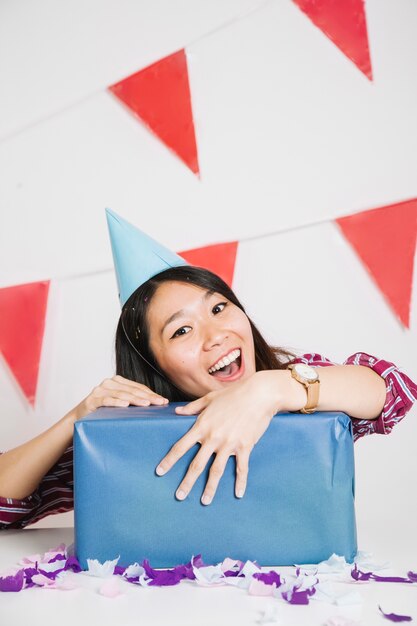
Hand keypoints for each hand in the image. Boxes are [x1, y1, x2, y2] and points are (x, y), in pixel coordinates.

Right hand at [72, 375, 167, 420]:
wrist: (80, 418)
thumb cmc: (103, 411)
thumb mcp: (119, 403)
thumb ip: (132, 400)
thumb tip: (154, 405)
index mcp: (118, 381)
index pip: (138, 387)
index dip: (151, 394)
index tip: (163, 401)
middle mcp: (110, 382)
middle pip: (133, 390)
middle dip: (148, 397)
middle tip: (160, 403)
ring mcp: (100, 390)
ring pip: (122, 394)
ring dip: (135, 399)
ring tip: (147, 404)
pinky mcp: (92, 399)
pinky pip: (107, 400)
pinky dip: (117, 402)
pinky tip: (125, 405)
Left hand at [155, 372, 279, 504]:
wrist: (259, 394)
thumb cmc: (234, 394)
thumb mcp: (210, 398)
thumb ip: (193, 407)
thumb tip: (177, 411)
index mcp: (202, 426)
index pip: (181, 447)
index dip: (169, 460)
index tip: (160, 471)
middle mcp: (213, 438)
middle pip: (196, 464)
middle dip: (187, 482)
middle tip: (179, 496)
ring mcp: (229, 444)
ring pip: (216, 471)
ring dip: (210, 488)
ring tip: (205, 501)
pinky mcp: (245, 446)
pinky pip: (241, 468)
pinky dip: (240, 482)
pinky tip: (238, 494)